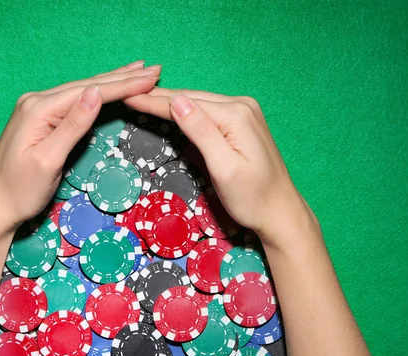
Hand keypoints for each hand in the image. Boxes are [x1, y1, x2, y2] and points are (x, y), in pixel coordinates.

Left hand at [0, 62, 160, 235]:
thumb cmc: (19, 189)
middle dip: (122, 78)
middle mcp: (36, 101)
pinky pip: (73, 101)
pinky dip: (96, 93)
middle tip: (154, 69)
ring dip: (111, 82)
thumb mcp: (48, 160)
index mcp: (39, 109)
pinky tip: (106, 88)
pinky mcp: (39, 119)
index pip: (89, 92)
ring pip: (81, 90)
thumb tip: (95, 93)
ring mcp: (36, 108)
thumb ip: (72, 125)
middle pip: (86, 86)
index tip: (151, 78)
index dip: (122, 85)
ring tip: (137, 71)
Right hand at [124, 88, 313, 245]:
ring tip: (143, 97)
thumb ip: (201, 132)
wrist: (280, 211)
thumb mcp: (224, 168)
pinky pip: (209, 111)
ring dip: (171, 101)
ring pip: (199, 103)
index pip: (186, 103)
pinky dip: (187, 110)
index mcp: (236, 115)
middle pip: (192, 99)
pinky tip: (172, 108)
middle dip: (159, 97)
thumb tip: (177, 101)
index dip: (154, 101)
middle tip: (127, 92)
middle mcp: (242, 106)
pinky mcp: (243, 122)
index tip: (127, 96)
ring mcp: (245, 112)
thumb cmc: (252, 197)